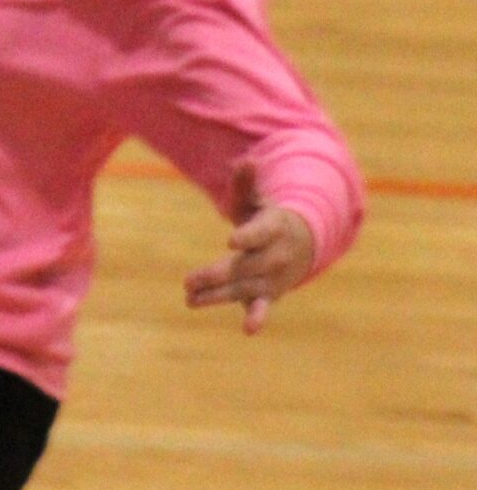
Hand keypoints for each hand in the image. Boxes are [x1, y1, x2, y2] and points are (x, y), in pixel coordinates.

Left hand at [184, 160, 316, 333]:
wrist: (302, 242)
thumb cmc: (268, 217)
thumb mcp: (256, 197)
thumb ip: (246, 182)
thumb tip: (247, 160)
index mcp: (274, 228)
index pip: (260, 233)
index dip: (248, 237)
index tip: (231, 241)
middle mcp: (275, 255)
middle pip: (244, 267)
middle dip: (217, 275)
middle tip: (188, 281)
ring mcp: (274, 277)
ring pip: (244, 288)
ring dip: (218, 295)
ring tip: (190, 299)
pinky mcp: (270, 293)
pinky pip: (265, 306)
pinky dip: (259, 317)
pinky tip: (249, 330)